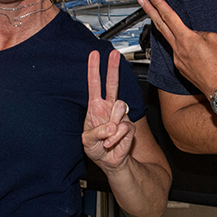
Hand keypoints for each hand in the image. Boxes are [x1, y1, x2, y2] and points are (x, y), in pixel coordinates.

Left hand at [83, 49, 134, 171]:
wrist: (109, 162)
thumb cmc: (96, 148)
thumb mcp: (87, 141)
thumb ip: (96, 132)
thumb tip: (111, 126)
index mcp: (95, 107)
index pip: (94, 84)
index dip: (93, 69)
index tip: (94, 55)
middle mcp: (108, 108)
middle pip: (112, 83)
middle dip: (112, 68)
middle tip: (114, 54)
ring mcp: (120, 116)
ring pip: (120, 106)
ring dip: (112, 123)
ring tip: (107, 135)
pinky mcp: (129, 126)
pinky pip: (124, 127)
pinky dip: (116, 138)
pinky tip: (111, 143)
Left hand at [138, 0, 216, 95]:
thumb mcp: (214, 39)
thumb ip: (200, 32)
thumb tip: (193, 34)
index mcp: (186, 38)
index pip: (169, 16)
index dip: (158, 3)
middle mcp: (178, 48)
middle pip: (160, 25)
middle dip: (150, 10)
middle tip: (142, 0)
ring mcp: (177, 59)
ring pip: (172, 39)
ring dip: (170, 31)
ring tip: (181, 31)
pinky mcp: (180, 67)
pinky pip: (180, 52)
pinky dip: (185, 47)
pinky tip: (196, 50)